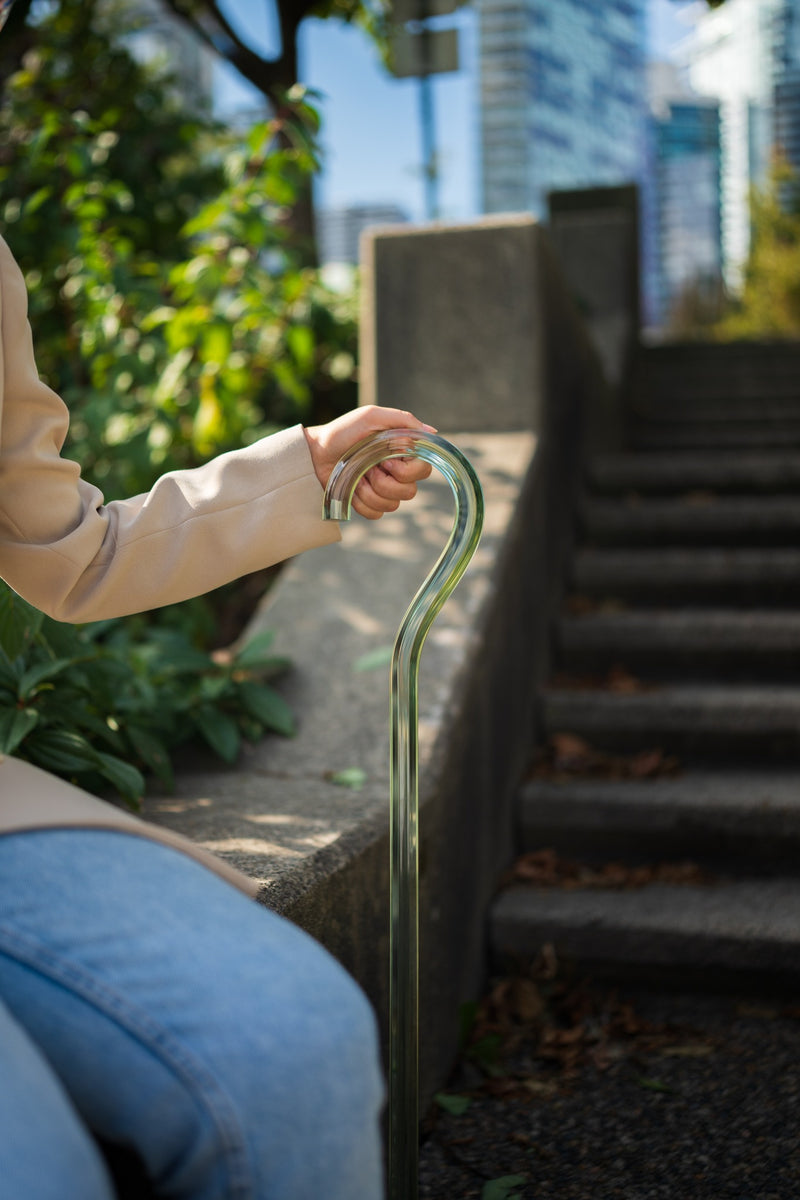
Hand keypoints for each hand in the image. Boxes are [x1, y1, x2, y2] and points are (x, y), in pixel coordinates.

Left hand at [303, 406, 436, 519]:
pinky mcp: (367, 504)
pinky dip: (361, 503)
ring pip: (392, 505)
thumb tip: (432, 432)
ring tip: (356, 476)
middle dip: (385, 482)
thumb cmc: (342, 432)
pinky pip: (376, 514)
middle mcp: (395, 473)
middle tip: (369, 468)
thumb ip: (403, 420)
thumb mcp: (371, 416)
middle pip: (410, 492)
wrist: (314, 453)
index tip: (388, 460)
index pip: (423, 471)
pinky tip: (352, 489)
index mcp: (401, 453)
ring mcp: (382, 491)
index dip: (407, 471)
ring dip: (370, 491)